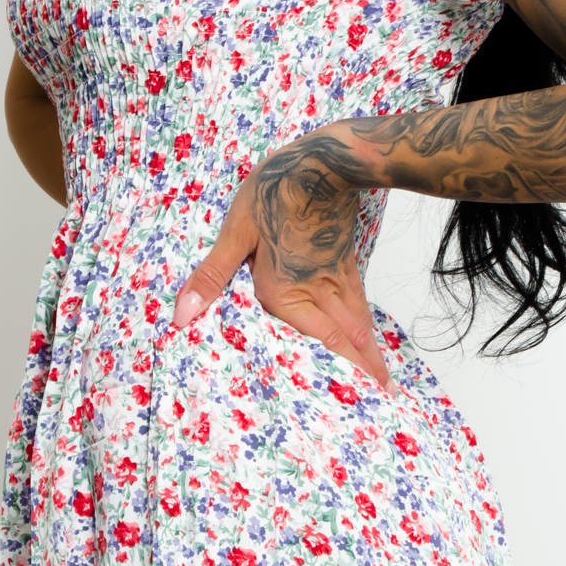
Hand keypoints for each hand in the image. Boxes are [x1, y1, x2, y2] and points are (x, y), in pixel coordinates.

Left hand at [170, 121, 393, 388]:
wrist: (325, 160)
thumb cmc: (276, 191)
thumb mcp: (236, 231)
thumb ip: (212, 276)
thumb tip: (182, 316)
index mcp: (284, 293)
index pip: (308, 347)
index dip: (328, 378)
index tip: (350, 405)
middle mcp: (315, 293)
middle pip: (345, 344)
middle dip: (362, 375)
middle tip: (381, 401)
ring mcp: (336, 278)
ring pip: (358, 326)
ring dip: (370, 355)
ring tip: (383, 379)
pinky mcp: (346, 261)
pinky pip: (360, 304)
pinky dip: (367, 325)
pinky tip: (368, 330)